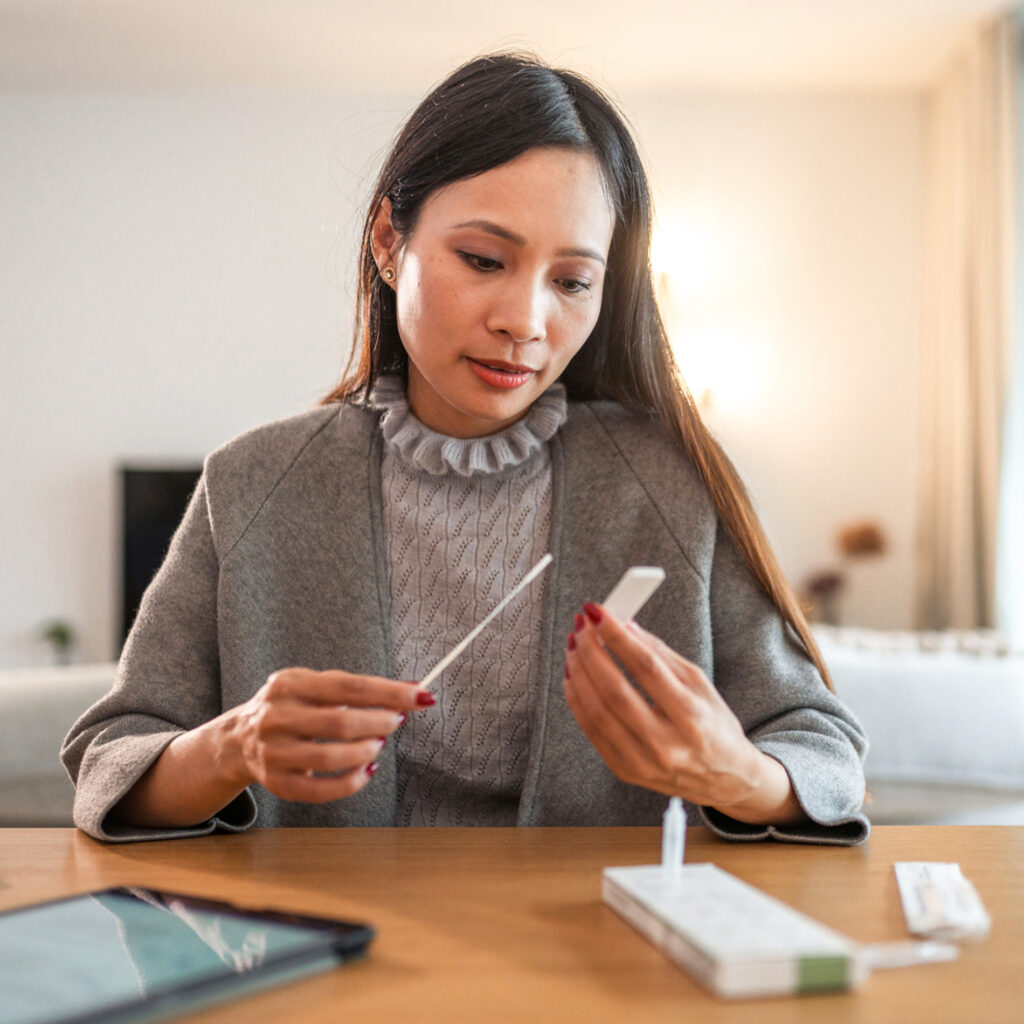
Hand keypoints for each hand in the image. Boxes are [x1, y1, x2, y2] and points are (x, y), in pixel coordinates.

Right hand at [225, 668, 433, 803]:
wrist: (236, 740)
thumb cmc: (292, 707)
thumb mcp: (315, 686)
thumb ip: (359, 688)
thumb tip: (412, 688)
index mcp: (290, 683)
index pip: (349, 686)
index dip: (389, 692)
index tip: (421, 695)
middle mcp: (277, 716)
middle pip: (340, 722)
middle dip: (379, 723)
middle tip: (397, 721)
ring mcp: (273, 752)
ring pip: (330, 757)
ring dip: (366, 751)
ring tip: (378, 744)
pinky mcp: (276, 783)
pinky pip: (320, 790)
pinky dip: (351, 783)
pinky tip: (367, 771)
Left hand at [563, 604, 802, 824]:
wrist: (725, 778)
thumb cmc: (714, 725)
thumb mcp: (700, 684)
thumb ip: (661, 654)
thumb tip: (625, 626)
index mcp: (691, 715)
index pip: (646, 668)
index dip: (617, 636)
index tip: (598, 613)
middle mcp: (666, 743)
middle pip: (615, 691)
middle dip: (590, 652)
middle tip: (581, 626)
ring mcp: (643, 761)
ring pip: (596, 711)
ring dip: (579, 673)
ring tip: (574, 646)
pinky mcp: (625, 771)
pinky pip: (591, 730)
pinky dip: (577, 699)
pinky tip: (574, 675)